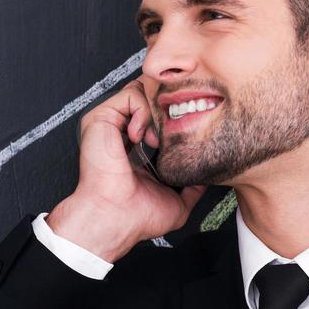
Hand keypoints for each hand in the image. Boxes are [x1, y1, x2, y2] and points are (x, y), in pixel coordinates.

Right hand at [46, 76, 206, 261]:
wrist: (116, 217)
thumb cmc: (138, 216)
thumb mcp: (178, 202)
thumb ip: (193, 187)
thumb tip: (208, 177)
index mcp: (134, 150)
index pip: (157, 118)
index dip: (174, 120)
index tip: (184, 135)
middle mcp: (120, 133)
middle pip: (151, 99)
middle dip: (168, 111)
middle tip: (172, 134)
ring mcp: (110, 124)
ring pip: (142, 91)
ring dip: (156, 112)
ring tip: (155, 140)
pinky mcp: (100, 118)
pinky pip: (130, 94)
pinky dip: (143, 111)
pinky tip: (140, 137)